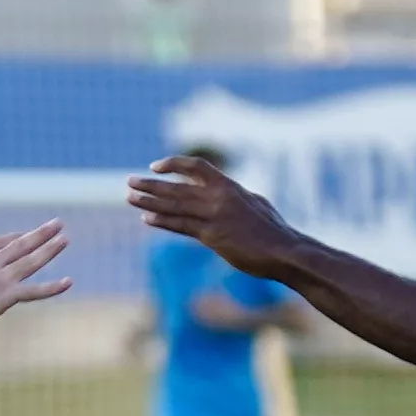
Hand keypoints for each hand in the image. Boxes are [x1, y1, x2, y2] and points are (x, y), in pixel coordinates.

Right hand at [0, 220, 73, 331]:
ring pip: (30, 260)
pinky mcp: (5, 295)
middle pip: (19, 245)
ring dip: (49, 249)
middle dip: (39, 234)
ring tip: (65, 239)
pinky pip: (34, 290)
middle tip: (56, 224)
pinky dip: (52, 287)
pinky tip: (68, 282)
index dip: (13, 238)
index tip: (23, 234)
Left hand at [128, 154, 299, 274]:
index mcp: (231, 187)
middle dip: (151, 184)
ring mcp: (215, 216)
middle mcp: (220, 197)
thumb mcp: (257, 206)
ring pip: (175, 205)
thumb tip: (235, 194)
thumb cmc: (276, 233)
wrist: (286, 251)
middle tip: (129, 181)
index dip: (174, 164)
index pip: (197, 167)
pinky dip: (163, 221)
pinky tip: (146, 218)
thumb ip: (240, 198)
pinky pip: (182, 226)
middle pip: (178, 187)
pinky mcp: (213, 236)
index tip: (155, 166)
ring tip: (129, 196)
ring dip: (149, 200)